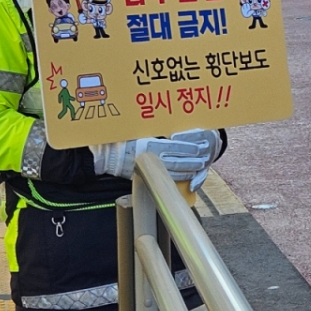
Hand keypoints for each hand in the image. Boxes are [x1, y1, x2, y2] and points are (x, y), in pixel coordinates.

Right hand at [91, 128, 219, 180]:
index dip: (189, 148)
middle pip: (177, 160)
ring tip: (200, 166)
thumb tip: (175, 133)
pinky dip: (178, 177)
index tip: (200, 146)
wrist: (105, 156)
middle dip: (193, 159)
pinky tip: (186, 175)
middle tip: (206, 156)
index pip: (175, 147)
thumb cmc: (121, 140)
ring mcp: (148, 169)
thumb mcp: (140, 132)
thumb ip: (157, 133)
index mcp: (150, 145)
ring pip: (173, 171)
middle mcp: (150, 158)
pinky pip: (165, 178)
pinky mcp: (145, 176)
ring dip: (189, 169)